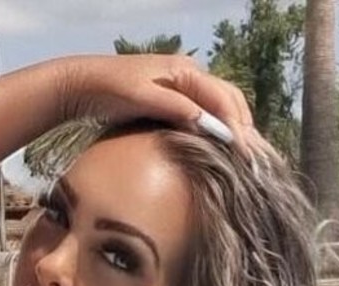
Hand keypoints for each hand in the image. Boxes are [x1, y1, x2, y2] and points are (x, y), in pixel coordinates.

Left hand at [56, 55, 254, 151]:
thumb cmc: (110, 89)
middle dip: (244, 128)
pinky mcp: (176, 100)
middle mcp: (191, 75)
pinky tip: (221, 152)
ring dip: (235, 130)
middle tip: (253, 160)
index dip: (236, 128)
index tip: (244, 154)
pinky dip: (219, 131)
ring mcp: (185, 87)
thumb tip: (204, 120)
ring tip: (244, 159)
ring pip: (222, 107)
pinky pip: (207, 114)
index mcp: (187, 71)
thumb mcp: (141, 98)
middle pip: (231, 101)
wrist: (85, 84)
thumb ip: (173, 107)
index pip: (224, 100)